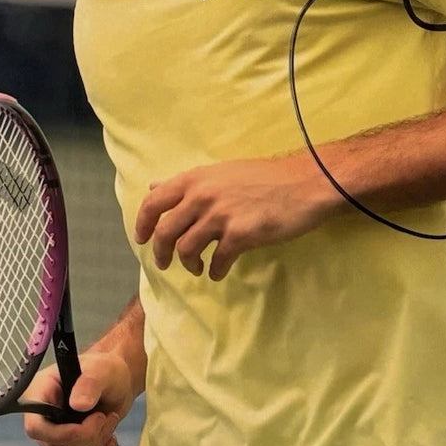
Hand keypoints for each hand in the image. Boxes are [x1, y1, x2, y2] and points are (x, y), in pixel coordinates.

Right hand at [20, 349, 133, 445]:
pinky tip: (109, 438)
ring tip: (110, 419)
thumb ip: (89, 383)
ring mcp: (52, 434)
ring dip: (97, 443)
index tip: (93, 420)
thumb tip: (78, 404)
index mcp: (40, 393)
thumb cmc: (104, 370)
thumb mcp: (101, 369)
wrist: (116, 383)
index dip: (61, 433)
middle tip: (106, 416)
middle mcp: (41, 417)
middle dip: (89, 435)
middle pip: (55, 445)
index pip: (35, 426)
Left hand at [135, 156, 337, 279]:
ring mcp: (221, 215)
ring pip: (187, 249)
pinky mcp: (241, 234)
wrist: (304, 184)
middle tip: (166, 264)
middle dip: (161, 253)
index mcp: (195, 178)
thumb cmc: (264, 177)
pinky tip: (219, 272)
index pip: (154, 202)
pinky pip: (217, 261)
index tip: (142, 240)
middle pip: (166, 232)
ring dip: (189, 264)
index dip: (142, 224)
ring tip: (198, 268)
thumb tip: (153, 186)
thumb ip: (187, 183)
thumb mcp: (220, 172)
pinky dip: (215, 271)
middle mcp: (203, 195)